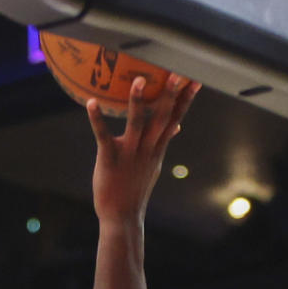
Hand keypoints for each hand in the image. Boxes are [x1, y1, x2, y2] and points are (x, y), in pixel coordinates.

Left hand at [87, 73, 200, 225]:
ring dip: (138, 102)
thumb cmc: (135, 188)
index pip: (175, 118)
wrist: (122, 216)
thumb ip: (163, 142)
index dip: (186, 99)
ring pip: (137, 123)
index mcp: (157, 148)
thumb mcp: (153, 164)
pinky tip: (91, 103)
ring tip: (140, 80)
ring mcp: (129, 153)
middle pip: (162, 118)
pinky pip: (103, 136)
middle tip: (177, 72)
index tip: (196, 79)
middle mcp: (147, 148)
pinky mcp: (110, 159)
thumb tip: (177, 126)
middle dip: (171, 95)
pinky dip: (97, 119)